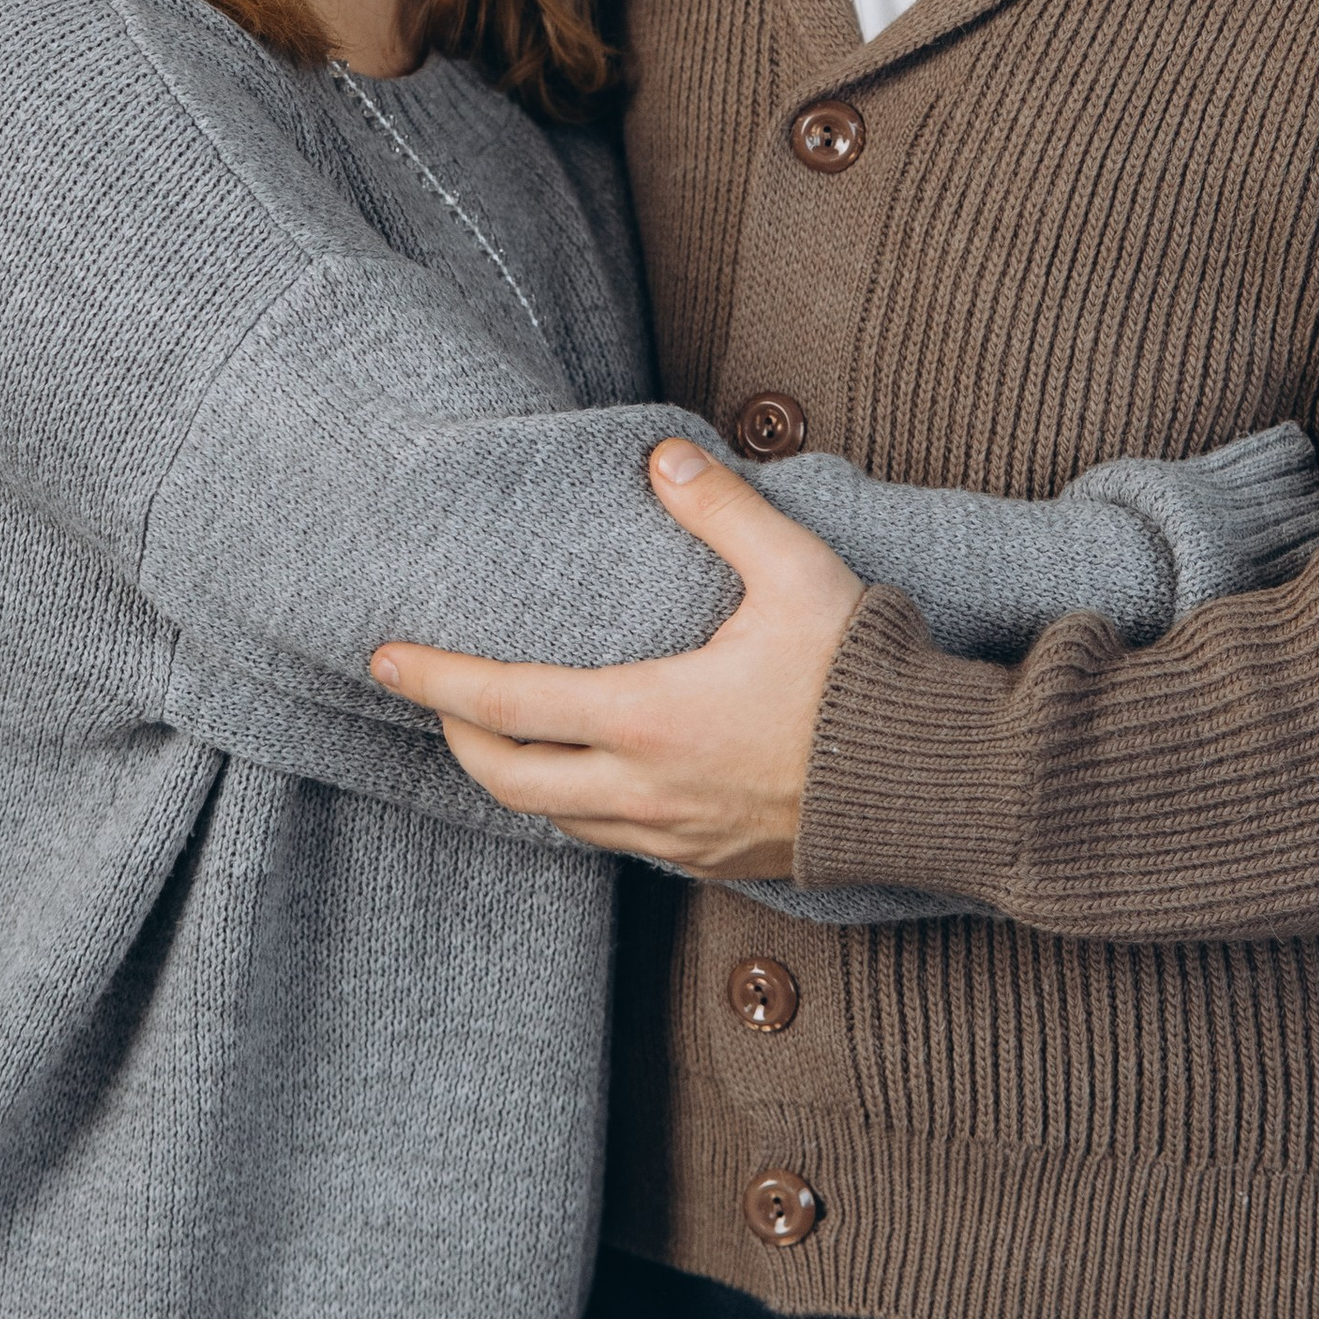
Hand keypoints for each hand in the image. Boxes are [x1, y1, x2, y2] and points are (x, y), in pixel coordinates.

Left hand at [369, 441, 864, 878]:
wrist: (933, 782)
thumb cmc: (864, 676)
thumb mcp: (796, 571)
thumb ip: (722, 509)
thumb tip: (659, 459)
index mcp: (650, 718)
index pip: (508, 703)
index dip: (437, 680)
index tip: (385, 658)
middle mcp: (646, 789)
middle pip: (508, 781)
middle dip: (458, 738)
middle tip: (435, 697)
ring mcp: (675, 835)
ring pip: (557, 819)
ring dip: (513, 777)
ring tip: (498, 731)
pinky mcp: (708, 859)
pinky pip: (611, 840)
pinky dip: (572, 806)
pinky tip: (584, 773)